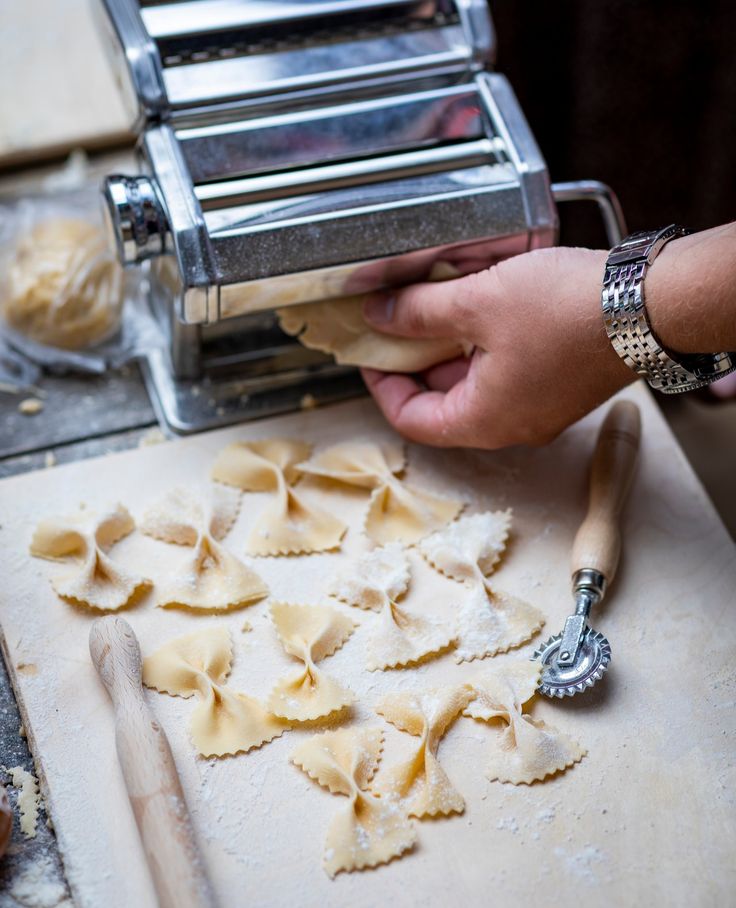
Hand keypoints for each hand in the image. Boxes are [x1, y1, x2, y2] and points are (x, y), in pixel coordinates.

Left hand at [361, 246, 635, 448]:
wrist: (650, 303)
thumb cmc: (572, 311)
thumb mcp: (478, 302)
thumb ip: (419, 311)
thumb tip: (380, 314)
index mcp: (486, 420)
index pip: (412, 421)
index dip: (382, 387)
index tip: (369, 354)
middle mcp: (513, 425)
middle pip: (442, 404)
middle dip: (414, 363)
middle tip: (398, 323)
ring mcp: (539, 408)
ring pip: (475, 386)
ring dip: (449, 351)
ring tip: (435, 307)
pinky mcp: (559, 385)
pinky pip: (505, 374)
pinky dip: (482, 347)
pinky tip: (478, 308)